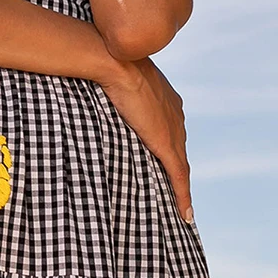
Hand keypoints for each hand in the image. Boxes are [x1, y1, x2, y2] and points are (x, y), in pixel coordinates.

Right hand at [100, 58, 193, 223]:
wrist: (115, 62)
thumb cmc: (108, 65)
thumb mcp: (114, 80)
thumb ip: (113, 93)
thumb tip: (91, 90)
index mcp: (166, 98)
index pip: (171, 129)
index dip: (169, 147)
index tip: (165, 160)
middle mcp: (176, 113)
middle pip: (179, 149)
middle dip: (177, 169)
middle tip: (175, 191)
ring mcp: (173, 129)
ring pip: (181, 166)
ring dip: (180, 187)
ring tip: (182, 208)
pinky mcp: (167, 143)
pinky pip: (178, 176)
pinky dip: (183, 196)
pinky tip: (186, 215)